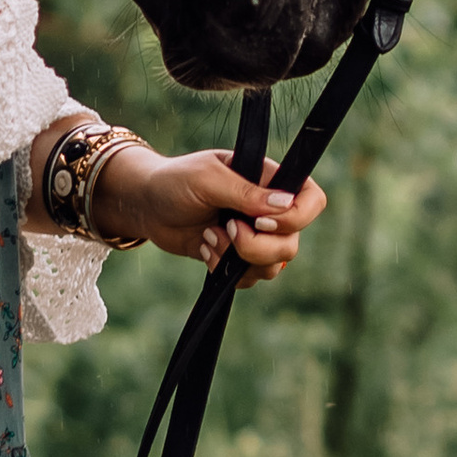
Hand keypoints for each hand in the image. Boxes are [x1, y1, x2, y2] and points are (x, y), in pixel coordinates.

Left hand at [102, 149, 326, 278]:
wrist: (145, 205)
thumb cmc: (175, 181)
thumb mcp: (208, 178)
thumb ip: (246, 193)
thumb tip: (286, 204)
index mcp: (268, 180)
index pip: (310, 200)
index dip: (295, 218)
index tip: (259, 220)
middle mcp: (268, 211)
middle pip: (291, 243)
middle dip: (257, 247)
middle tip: (226, 229)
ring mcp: (254, 236)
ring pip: (273, 266)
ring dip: (238, 259)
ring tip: (210, 236)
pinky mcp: (235, 258)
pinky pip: (249, 278)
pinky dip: (225, 270)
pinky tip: (205, 248)